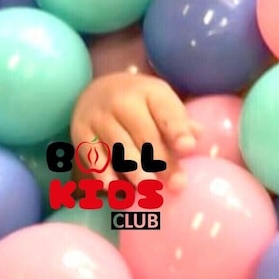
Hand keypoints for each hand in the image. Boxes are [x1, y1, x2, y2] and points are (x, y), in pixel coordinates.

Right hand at [70, 72, 200, 190]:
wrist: (98, 89)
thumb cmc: (141, 103)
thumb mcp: (161, 102)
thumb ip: (178, 121)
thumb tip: (197, 136)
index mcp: (150, 92)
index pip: (166, 111)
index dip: (178, 130)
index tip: (188, 148)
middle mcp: (123, 101)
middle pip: (145, 134)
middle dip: (162, 161)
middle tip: (176, 184)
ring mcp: (100, 117)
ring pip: (119, 147)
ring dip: (135, 170)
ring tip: (149, 189)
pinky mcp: (81, 133)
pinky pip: (93, 156)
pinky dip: (103, 173)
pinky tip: (113, 188)